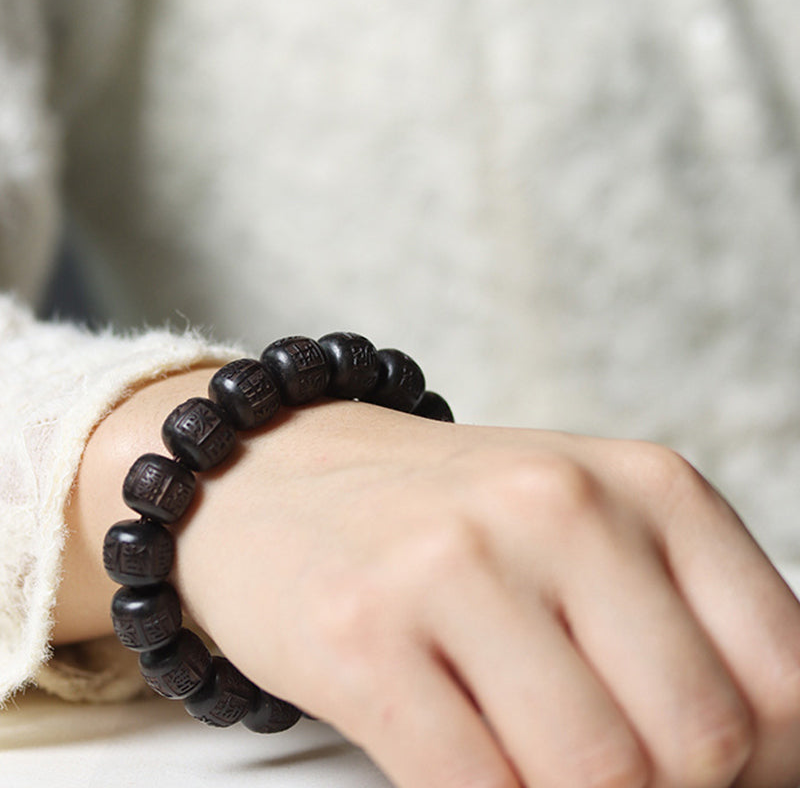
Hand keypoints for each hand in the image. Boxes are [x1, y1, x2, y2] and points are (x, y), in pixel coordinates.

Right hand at [61, 369, 799, 787]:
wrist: (281, 473)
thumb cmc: (445, 513)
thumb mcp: (583, 526)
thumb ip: (673, 626)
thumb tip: (758, 765)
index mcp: (644, 482)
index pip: (783, 677)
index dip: (767, 763)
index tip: (708, 772)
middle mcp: (555, 506)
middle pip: (697, 742)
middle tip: (603, 764)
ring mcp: (453, 564)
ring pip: (591, 779)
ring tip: (525, 753)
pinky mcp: (363, 632)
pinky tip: (466, 758)